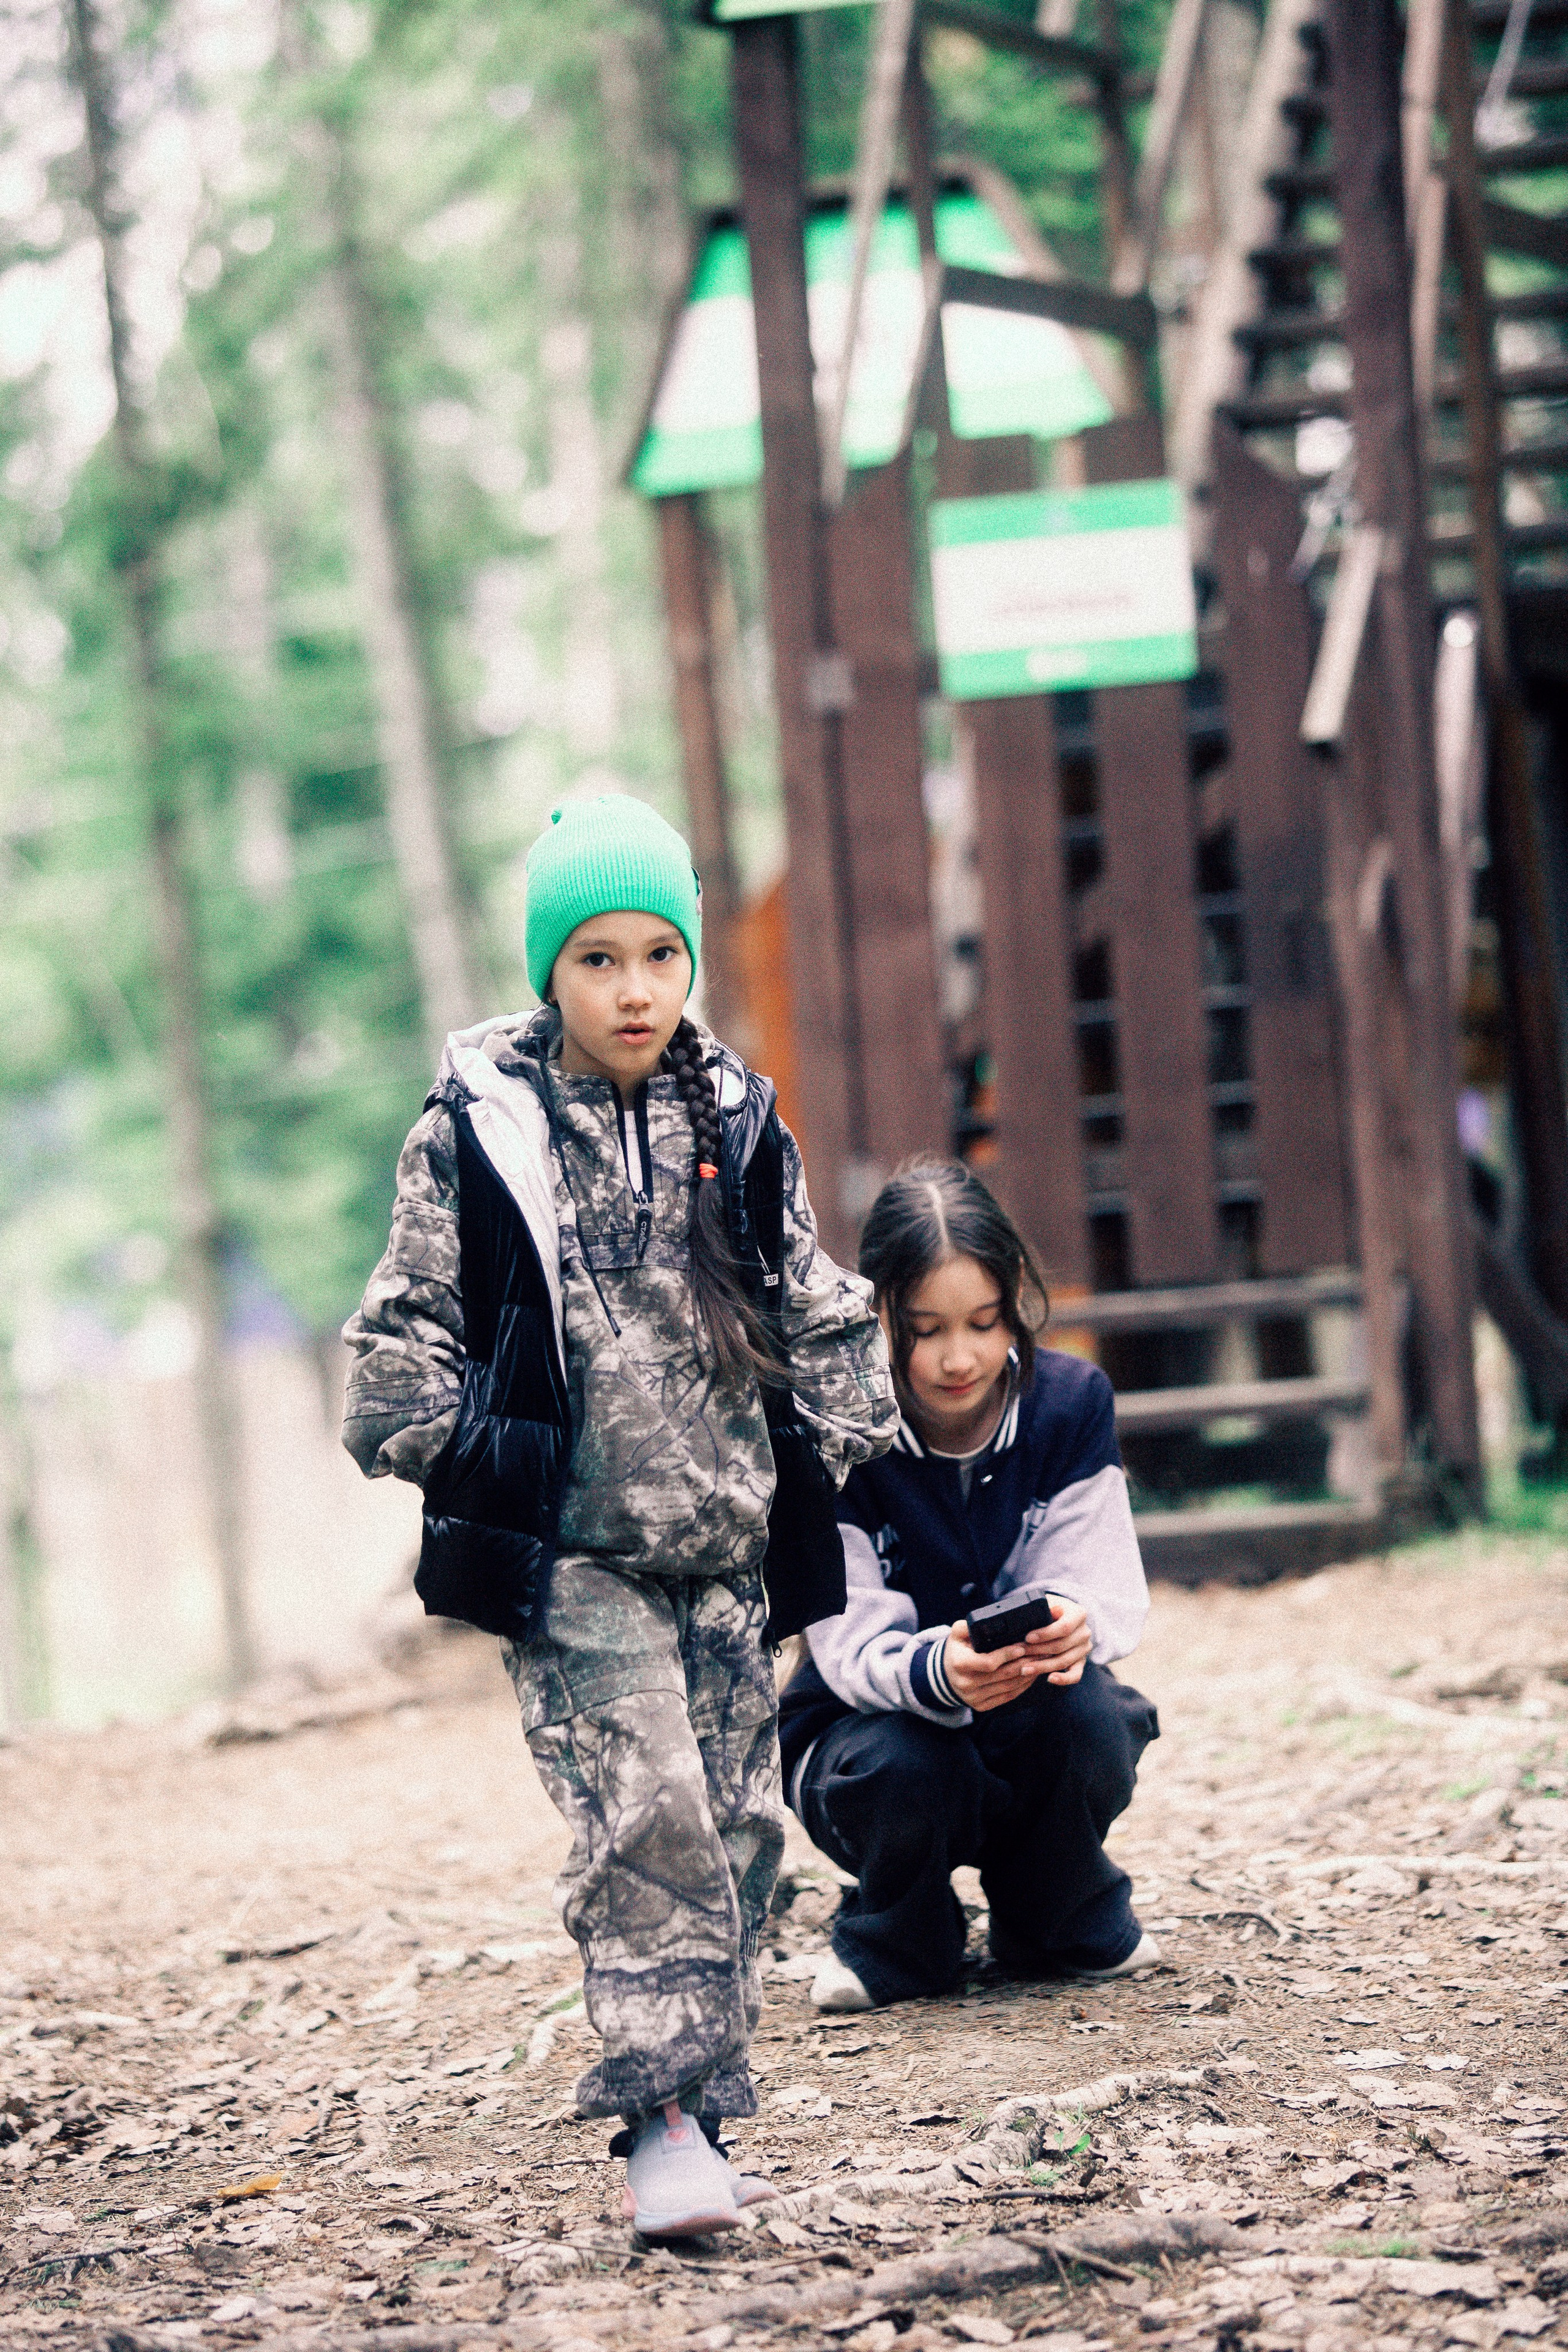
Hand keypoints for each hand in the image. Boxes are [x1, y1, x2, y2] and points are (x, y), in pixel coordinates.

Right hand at [941, 1598, 1091, 1713]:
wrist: (947, 1675)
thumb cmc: (957, 1650)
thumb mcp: (956, 1635)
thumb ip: (967, 1626)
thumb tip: (985, 1621)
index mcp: (959, 1664)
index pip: (988, 1662)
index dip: (1007, 1655)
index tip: (1022, 1646)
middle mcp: (965, 1684)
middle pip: (1002, 1675)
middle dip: (1024, 1662)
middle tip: (1040, 1652)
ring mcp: (973, 1698)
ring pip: (1008, 1686)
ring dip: (1027, 1674)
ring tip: (1040, 1662)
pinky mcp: (981, 1706)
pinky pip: (1007, 1696)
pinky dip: (1022, 1686)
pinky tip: (1031, 1675)